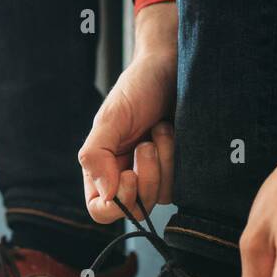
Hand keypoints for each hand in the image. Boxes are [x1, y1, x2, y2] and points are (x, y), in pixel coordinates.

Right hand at [78, 2, 177, 222]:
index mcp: (101, 168)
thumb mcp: (110, 118)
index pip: (100, 210)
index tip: (128, 175)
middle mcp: (125, 175)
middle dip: (145, 176)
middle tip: (146, 143)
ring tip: (161, 129)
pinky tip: (173, 133)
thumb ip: (96, 156)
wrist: (173, 66)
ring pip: (158, 198)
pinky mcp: (178, 170)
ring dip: (163, 161)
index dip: (115, 204)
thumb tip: (105, 195)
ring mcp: (154, 175)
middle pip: (134, 209)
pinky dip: (178, 159)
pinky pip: (180, 186)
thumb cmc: (138, 88)